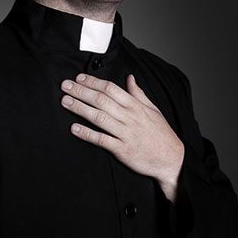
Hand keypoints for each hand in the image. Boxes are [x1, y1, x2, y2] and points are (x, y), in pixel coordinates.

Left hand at [59, 73, 184, 201]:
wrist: (172, 159)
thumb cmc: (161, 134)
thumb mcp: (153, 110)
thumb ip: (139, 94)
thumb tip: (130, 78)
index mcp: (136, 106)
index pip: (111, 89)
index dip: (94, 82)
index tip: (79, 78)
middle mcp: (130, 117)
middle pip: (101, 100)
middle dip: (81, 91)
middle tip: (65, 86)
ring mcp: (125, 133)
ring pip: (99, 117)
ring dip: (80, 108)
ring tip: (65, 102)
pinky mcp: (122, 149)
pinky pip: (102, 140)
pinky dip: (87, 134)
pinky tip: (74, 128)